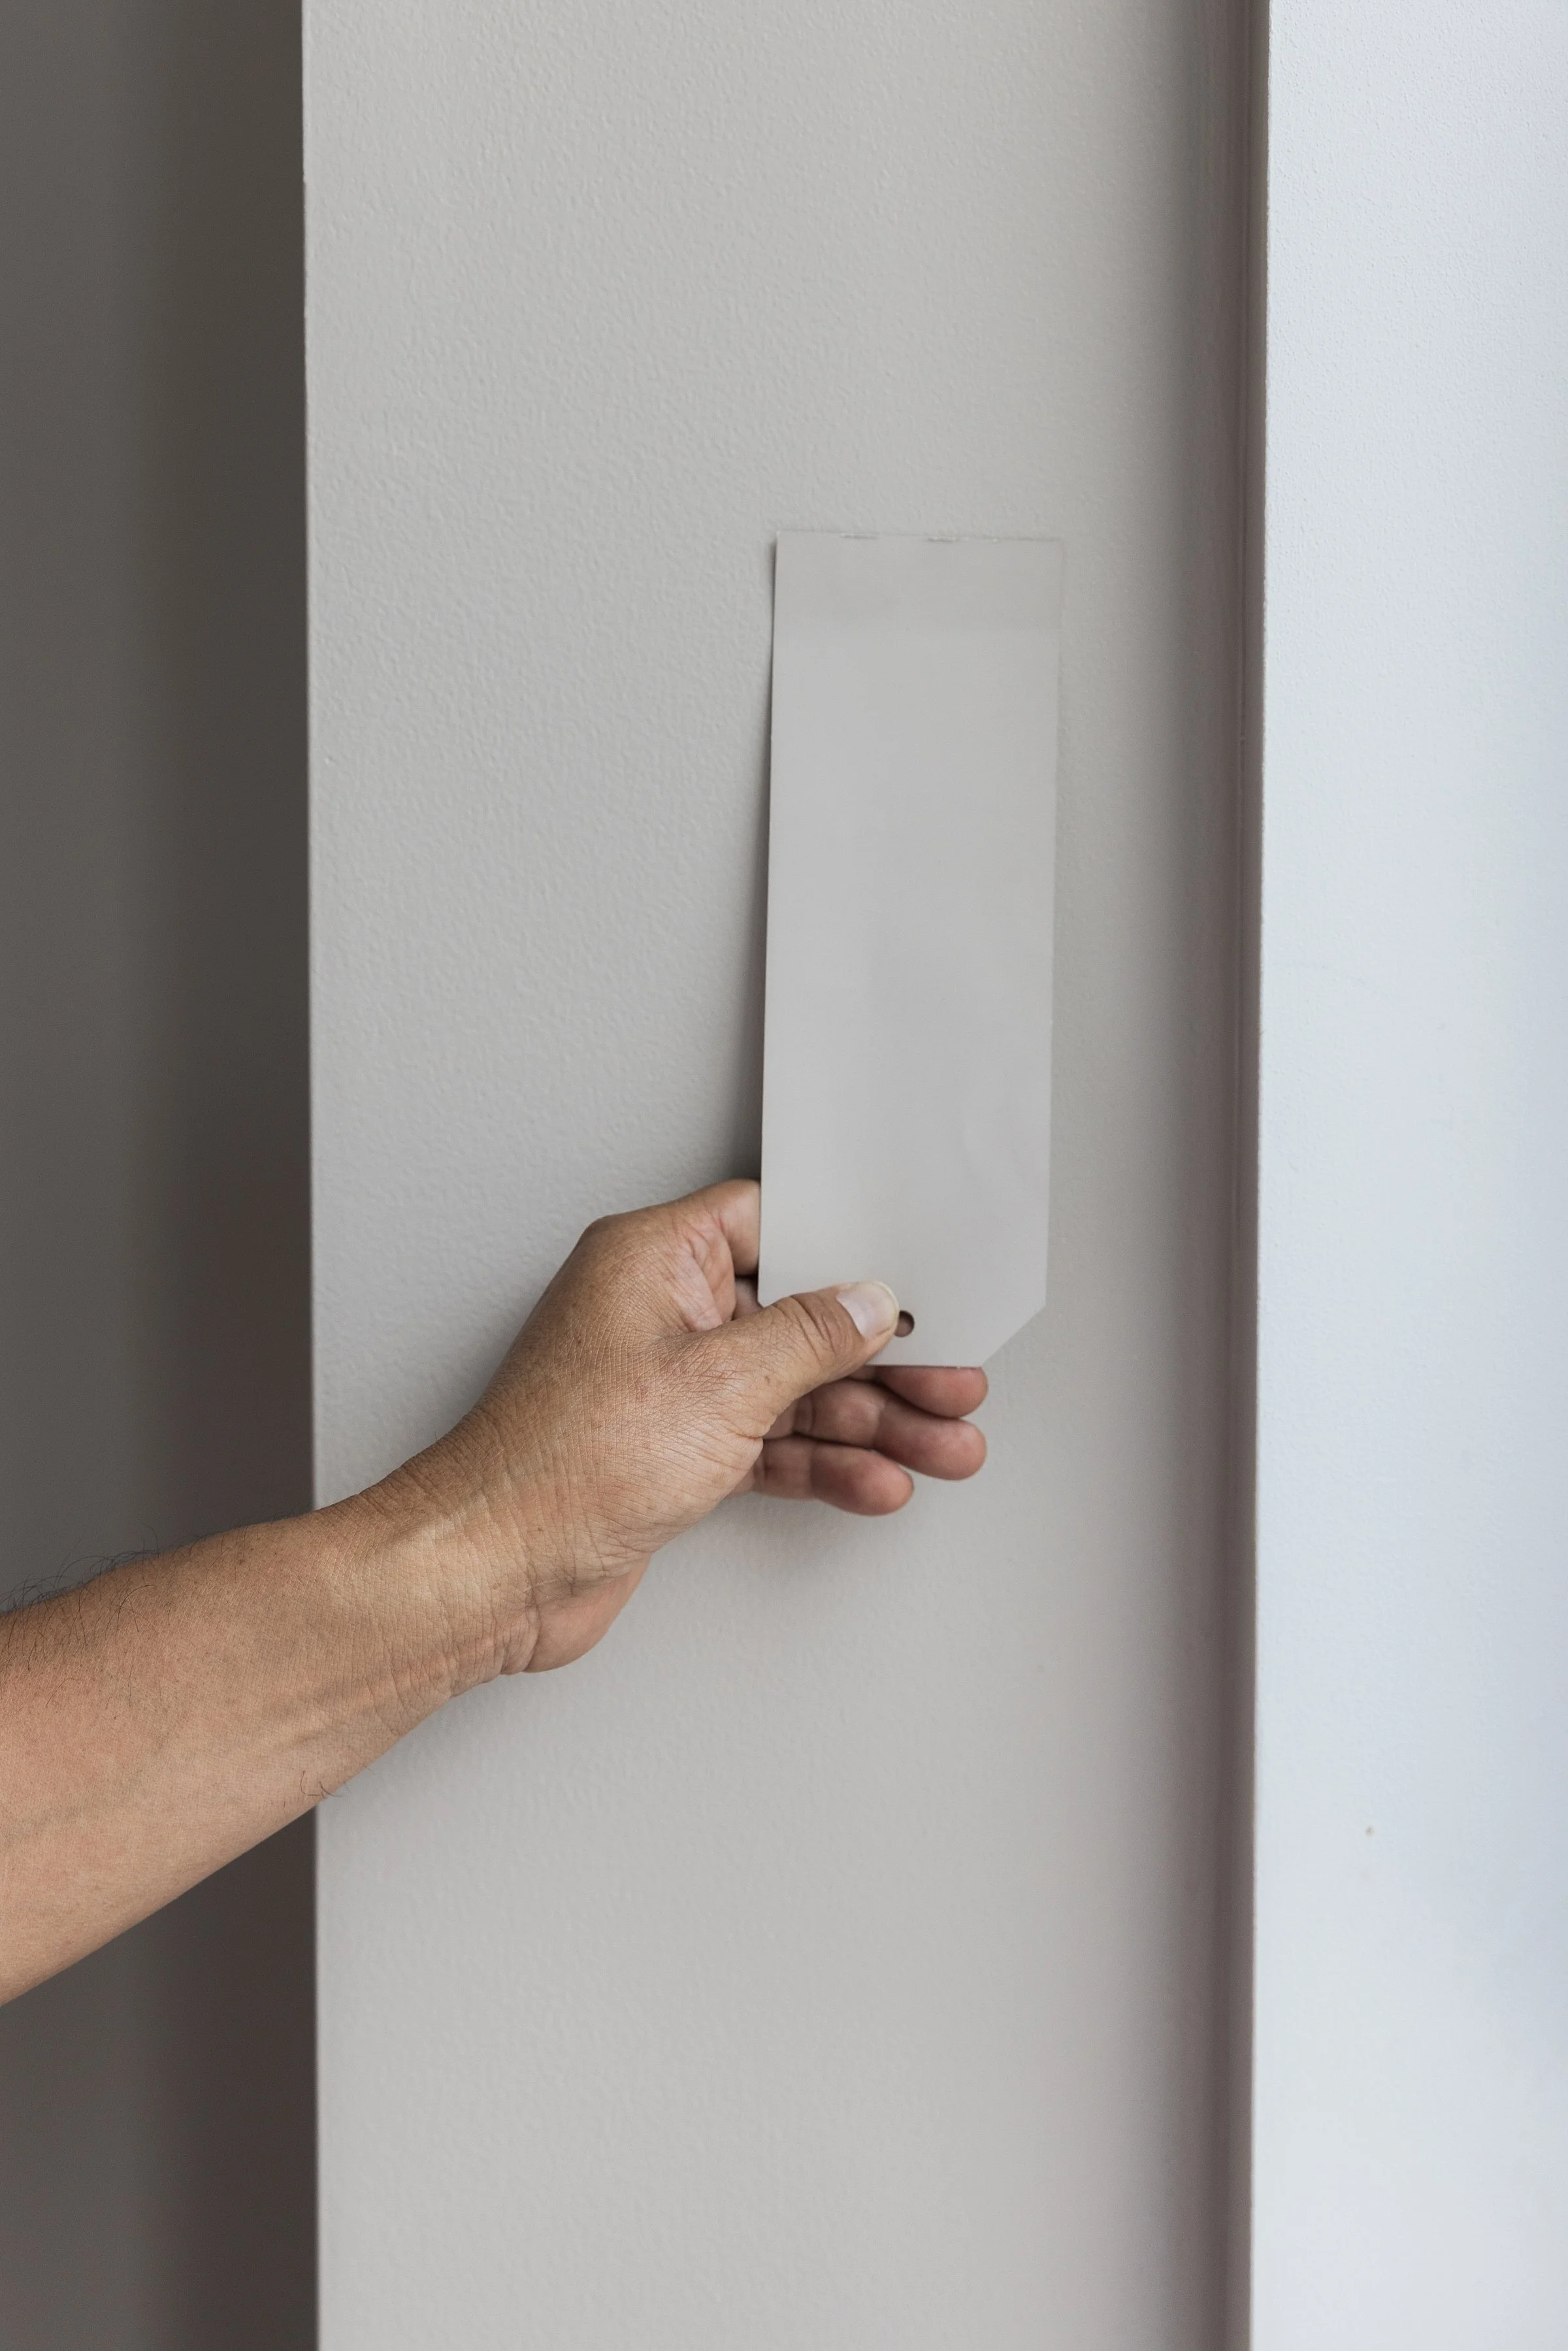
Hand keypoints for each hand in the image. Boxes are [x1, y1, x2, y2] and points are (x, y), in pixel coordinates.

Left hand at [376, 1179, 986, 1675]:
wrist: (492, 1572)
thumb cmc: (560, 1466)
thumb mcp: (718, 1384)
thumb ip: (807, 1338)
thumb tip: (866, 1303)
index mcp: (653, 1260)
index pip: (773, 1225)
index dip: (849, 1251)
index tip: (914, 1280)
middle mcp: (658, 1314)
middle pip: (797, 1318)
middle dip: (882, 1359)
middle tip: (953, 1380)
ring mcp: (665, 1388)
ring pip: (792, 1391)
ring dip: (871, 1422)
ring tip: (945, 1445)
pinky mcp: (670, 1454)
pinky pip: (767, 1444)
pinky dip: (823, 1463)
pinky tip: (878, 1481)